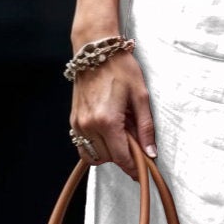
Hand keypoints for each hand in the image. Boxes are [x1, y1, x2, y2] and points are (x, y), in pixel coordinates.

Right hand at [69, 48, 156, 180]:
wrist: (96, 51)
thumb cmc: (120, 69)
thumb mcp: (140, 97)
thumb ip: (145, 128)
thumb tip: (150, 153)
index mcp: (107, 121)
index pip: (121, 157)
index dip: (134, 168)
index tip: (143, 172)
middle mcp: (89, 125)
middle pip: (108, 159)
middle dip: (124, 157)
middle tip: (136, 142)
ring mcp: (78, 124)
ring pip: (94, 155)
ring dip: (109, 153)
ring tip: (121, 135)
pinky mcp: (73, 120)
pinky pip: (83, 145)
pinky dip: (97, 146)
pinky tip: (108, 132)